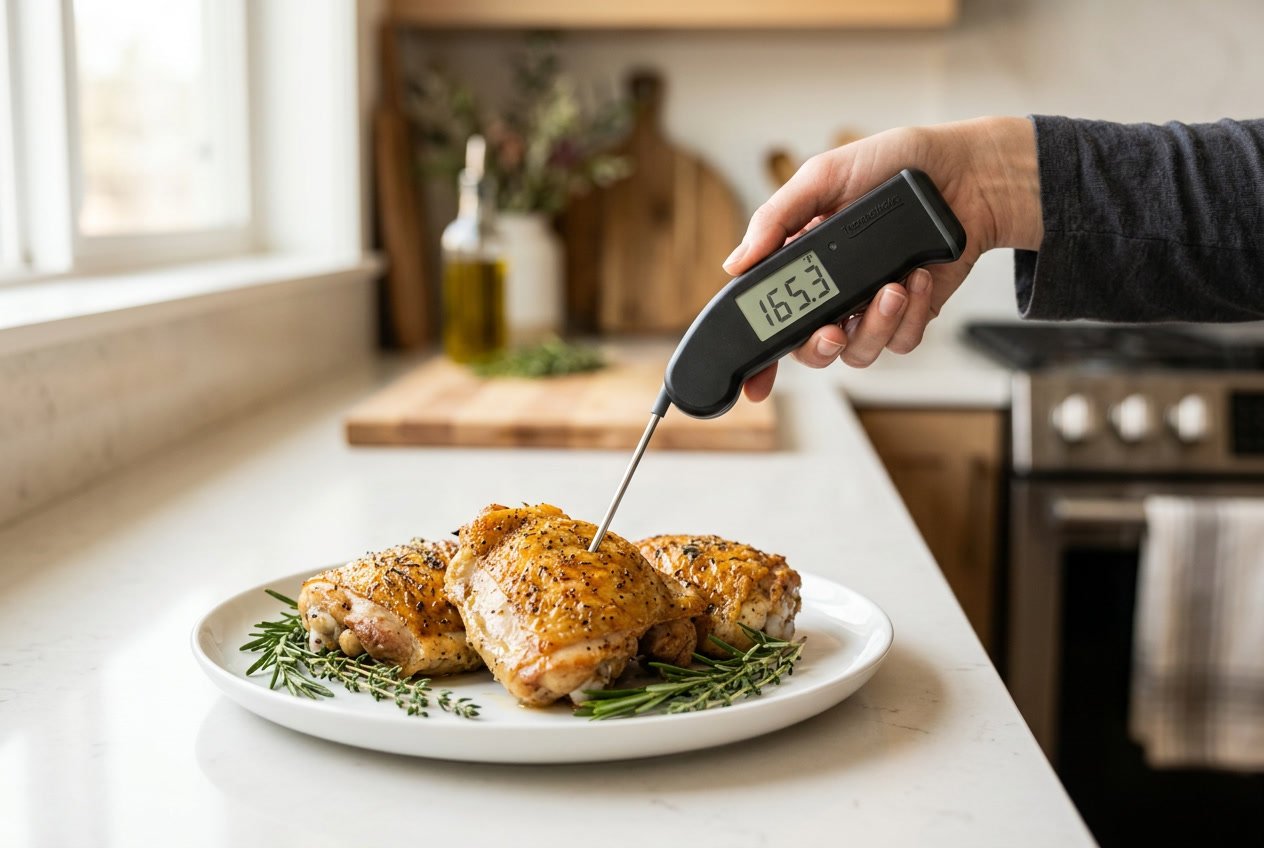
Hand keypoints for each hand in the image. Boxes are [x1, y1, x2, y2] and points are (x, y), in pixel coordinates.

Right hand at [728, 116, 1042, 401]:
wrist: (966, 173)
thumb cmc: (895, 164)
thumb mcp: (823, 177)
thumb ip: (776, 219)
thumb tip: (735, 264)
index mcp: (803, 261)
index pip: (771, 317)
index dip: (759, 357)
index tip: (753, 383)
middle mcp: (833, 292)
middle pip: (810, 350)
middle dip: (819, 348)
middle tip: (832, 331)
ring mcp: (871, 307)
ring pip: (858, 353)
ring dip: (875, 325)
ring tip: (893, 288)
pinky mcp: (911, 314)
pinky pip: (901, 342)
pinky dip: (912, 315)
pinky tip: (919, 278)